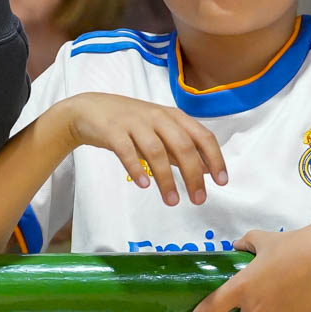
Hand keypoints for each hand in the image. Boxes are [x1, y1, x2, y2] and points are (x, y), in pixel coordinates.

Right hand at [57, 91, 227, 206]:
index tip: (221, 181)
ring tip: (172, 201)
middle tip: (198, 199)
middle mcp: (157, 117)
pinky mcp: (113, 131)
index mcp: (173, 116)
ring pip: (157, 151)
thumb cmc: (128, 122)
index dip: (215, 158)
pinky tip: (144, 185)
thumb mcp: (159, 130)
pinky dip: (136, 168)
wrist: (88, 110)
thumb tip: (206, 169)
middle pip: (183, 146)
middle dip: (193, 175)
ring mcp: (134, 123)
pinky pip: (127, 151)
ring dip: (167, 179)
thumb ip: (180, 148)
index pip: (202, 136)